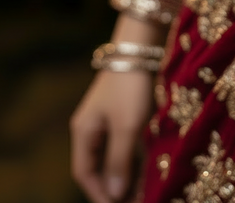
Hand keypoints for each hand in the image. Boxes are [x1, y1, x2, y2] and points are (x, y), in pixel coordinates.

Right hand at [70, 69, 153, 202]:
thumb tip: (115, 193)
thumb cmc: (130, 86)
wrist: (141, 48)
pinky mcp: (125, 113)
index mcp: (84, 131)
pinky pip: (126, 144)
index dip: (99, 193)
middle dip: (116, 187)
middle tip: (137, 200)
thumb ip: (119, 161)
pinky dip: (136, 158)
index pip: (84, 173)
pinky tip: (150, 169)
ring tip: (146, 190)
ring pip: (115, 156)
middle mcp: (93, 128)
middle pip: (99, 167)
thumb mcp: (126, 126)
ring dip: (128, 174)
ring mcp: (108, 120)